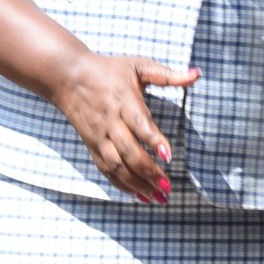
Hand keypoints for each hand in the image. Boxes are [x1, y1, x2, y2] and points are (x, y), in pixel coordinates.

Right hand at [48, 52, 198, 201]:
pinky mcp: (92, 146)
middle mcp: (111, 121)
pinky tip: (139, 195)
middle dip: (149, 172)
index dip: (154, 140)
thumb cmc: (108, 70)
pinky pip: (106, 170)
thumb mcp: (138, 66)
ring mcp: (100, 136)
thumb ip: (168, 75)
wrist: (66, 76)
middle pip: (129, 151)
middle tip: (168, 188)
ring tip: (157, 197)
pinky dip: (122, 185)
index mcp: (124, 101)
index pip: (140, 124)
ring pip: (117, 166)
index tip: (168, 156)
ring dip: (137, 184)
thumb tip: (197, 74)